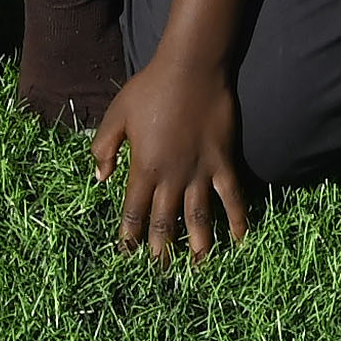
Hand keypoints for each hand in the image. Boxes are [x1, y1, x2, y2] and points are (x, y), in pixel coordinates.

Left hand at [98, 45, 258, 256]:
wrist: (191, 67)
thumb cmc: (151, 88)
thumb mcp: (117, 114)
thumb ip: (105, 147)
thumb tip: (100, 179)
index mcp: (143, 167)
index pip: (134, 211)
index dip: (130, 236)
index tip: (128, 255)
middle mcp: (172, 176)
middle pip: (166, 223)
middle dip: (162, 251)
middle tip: (160, 273)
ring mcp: (200, 171)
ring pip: (199, 219)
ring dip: (198, 246)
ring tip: (197, 269)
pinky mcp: (223, 162)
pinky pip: (231, 198)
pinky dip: (237, 221)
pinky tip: (239, 242)